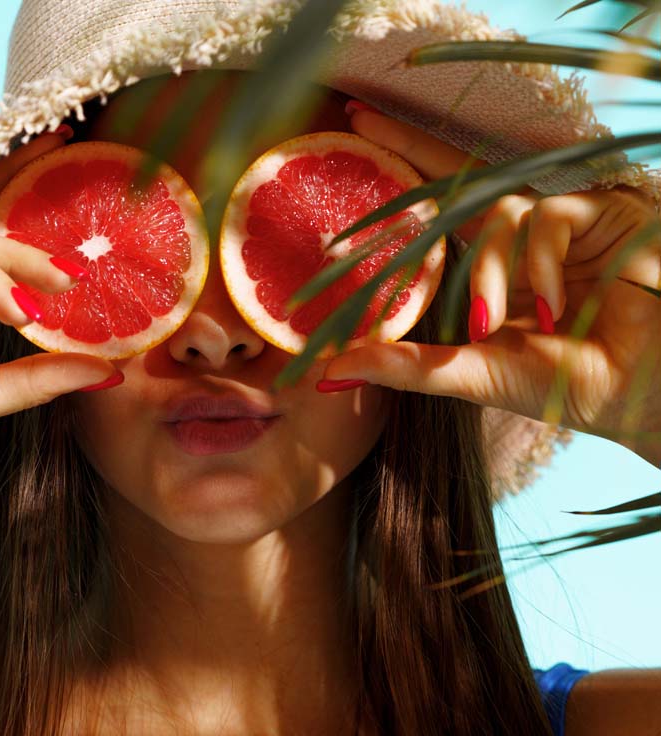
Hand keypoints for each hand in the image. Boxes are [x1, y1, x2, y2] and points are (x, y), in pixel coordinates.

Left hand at [322, 106, 660, 466]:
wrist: (641, 394)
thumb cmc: (562, 387)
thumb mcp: (471, 373)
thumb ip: (405, 367)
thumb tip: (328, 372)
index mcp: (491, 268)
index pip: (437, 213)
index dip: (399, 174)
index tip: (352, 135)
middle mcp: (520, 237)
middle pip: (459, 180)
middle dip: (409, 146)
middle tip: (359, 119)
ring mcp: (559, 222)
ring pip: (498, 213)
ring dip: (489, 271)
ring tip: (490, 324)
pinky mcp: (603, 212)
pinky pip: (547, 216)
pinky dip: (538, 262)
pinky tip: (549, 306)